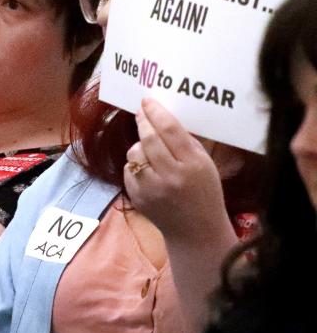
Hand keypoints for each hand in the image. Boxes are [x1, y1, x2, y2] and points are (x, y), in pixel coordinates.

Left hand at [124, 98, 226, 239]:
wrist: (196, 231)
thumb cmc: (204, 192)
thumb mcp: (205, 164)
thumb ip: (185, 141)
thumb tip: (162, 116)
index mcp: (193, 165)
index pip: (170, 131)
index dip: (156, 113)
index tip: (147, 101)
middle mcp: (171, 177)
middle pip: (149, 139)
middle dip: (142, 122)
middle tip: (141, 112)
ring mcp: (152, 189)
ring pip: (134, 154)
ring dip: (138, 146)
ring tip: (148, 148)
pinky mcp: (138, 198)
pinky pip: (128, 170)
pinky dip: (134, 166)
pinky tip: (146, 170)